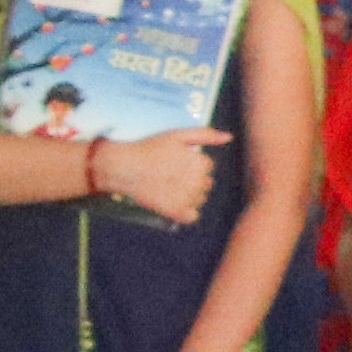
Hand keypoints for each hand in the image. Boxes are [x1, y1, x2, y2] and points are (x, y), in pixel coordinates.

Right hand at [92, 130, 228, 229]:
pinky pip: (192, 216)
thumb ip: (205, 135)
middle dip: (192, 180)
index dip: (190, 164)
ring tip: (167, 187)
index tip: (173, 163)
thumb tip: (229, 137)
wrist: (123, 167)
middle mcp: (198, 181)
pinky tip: (171, 202)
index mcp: (201, 163)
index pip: (207, 167)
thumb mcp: (178, 135)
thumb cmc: (149, 149)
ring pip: (200, 199)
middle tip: (169, 176)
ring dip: (189, 195)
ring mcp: (188, 198)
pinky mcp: (176, 212)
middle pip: (206, 184)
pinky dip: (184, 212)